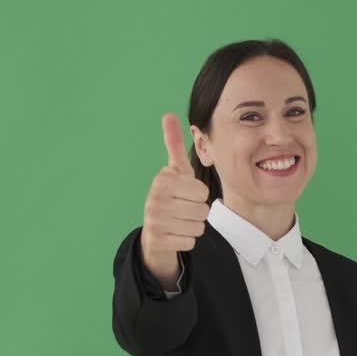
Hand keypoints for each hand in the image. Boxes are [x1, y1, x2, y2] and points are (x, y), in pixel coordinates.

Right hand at [141, 113, 209, 283]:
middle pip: (202, 209)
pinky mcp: (158, 240)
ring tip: (179, 221)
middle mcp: (155, 198)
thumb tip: (168, 114)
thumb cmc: (171, 197)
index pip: (202, 191)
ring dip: (193, 227)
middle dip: (198, 212)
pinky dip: (187, 240)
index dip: (199, 195)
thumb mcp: (175, 171)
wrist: (155, 232)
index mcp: (163, 179)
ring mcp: (154, 220)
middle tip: (183, 210)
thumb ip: (174, 144)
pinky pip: (190, 241)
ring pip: (198, 226)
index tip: (184, 194)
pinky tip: (175, 234)